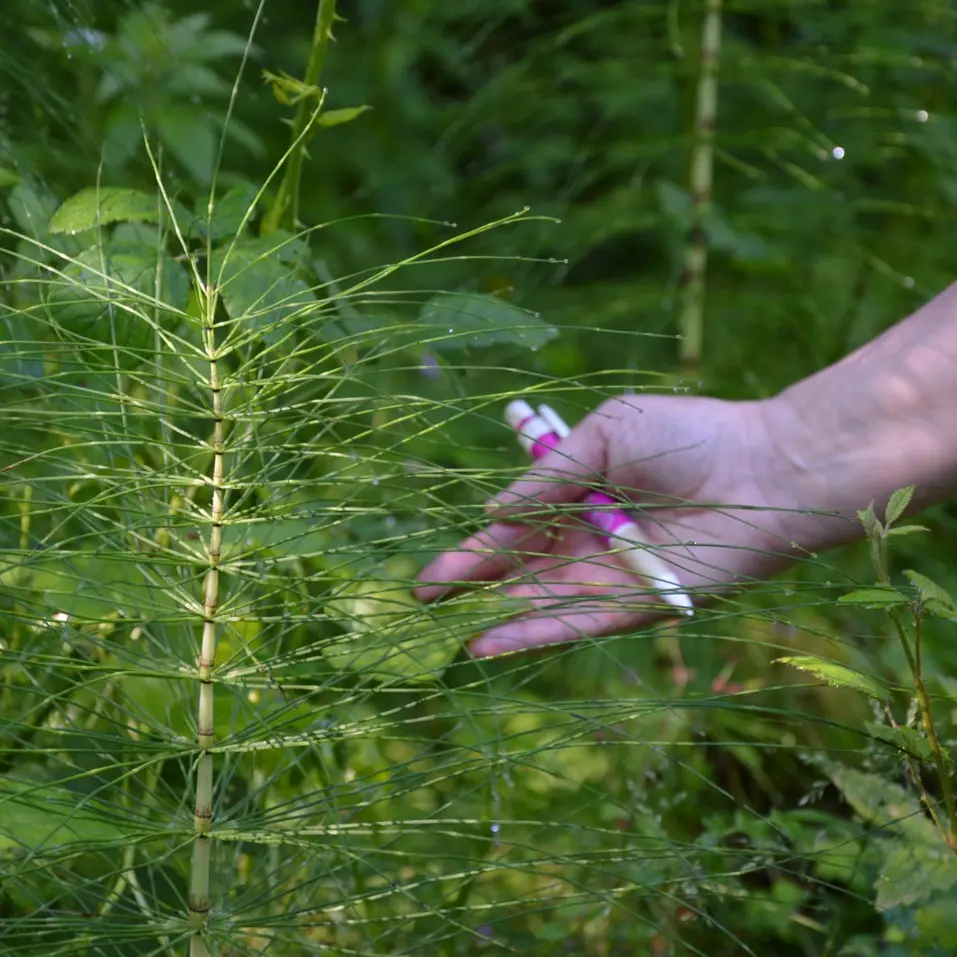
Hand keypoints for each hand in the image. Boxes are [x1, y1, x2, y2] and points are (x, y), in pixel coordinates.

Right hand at [415, 394, 802, 656]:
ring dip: (496, 617)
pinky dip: (536, 631)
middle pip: (521, 569)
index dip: (475, 547)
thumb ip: (549, 476)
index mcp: (581, 493)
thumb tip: (492, 514)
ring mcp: (613, 574)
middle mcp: (591, 539)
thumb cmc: (691, 437)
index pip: (516, 526)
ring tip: (447, 634)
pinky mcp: (639, 604)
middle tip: (423, 601)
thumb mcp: (606, 434)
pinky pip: (579, 622)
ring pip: (543, 600)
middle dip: (472, 585)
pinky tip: (491, 642)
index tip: (433, 568)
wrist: (766, 467)